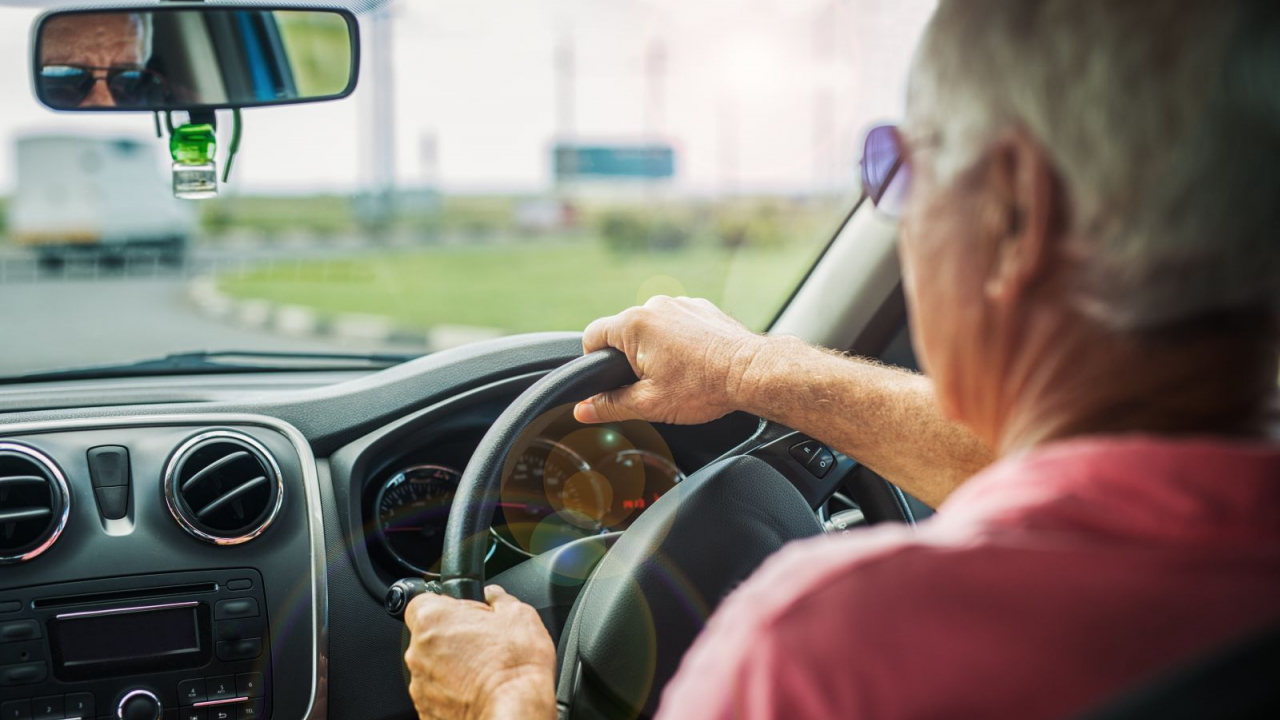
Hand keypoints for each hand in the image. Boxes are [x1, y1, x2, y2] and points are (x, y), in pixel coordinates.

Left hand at [404, 585, 556, 719]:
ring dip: (452, 666)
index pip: (422, 601)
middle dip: (452, 637)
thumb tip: (494, 596)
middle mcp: (418, 653)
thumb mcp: (519, 615)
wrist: (514, 714)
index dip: (446, 606)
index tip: (464, 613)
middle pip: (428, 636)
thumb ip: (498, 598)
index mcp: (432, 620)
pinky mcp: (426, 711)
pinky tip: (478, 691)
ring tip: (484, 671)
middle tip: (482, 643)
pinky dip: (454, 693)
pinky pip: (438, 694)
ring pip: (433, 667)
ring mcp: (420, 686)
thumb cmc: (514, 667)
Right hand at [576, 296, 769, 424]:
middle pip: (623, 333)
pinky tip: (693, 364)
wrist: (751, 373)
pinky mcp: (701, 308)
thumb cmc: (703, 387)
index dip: (592, 361)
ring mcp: (680, 303)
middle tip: (649, 385)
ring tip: (677, 376)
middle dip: (630, 359)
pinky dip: (679, 341)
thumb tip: (583, 410)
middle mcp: (655, 306)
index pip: (591, 336)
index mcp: (634, 325)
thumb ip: (610, 406)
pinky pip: (677, 323)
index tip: (607, 380)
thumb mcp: (649, 404)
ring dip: (655, 349)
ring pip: (652, 329)